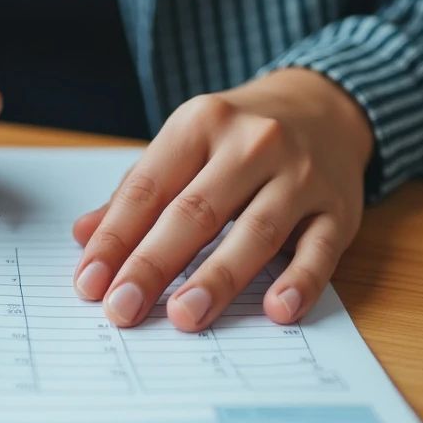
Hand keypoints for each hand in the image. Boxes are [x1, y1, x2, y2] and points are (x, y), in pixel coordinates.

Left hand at [71, 68, 373, 329]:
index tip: (89, 284)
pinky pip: (319, 249)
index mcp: (199, 125)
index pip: (148, 188)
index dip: (115, 239)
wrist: (322, 106)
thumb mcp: (184, 146)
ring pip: (255, 232)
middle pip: (195, 212)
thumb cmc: (237, 138)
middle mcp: (252, 144)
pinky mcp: (339, 209)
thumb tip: (83, 236)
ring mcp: (300, 176)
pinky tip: (277, 310)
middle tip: (123, 309)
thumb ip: (137, 192)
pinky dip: (299, 281)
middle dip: (153, 264)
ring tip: (185, 316)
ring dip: (217, 278)